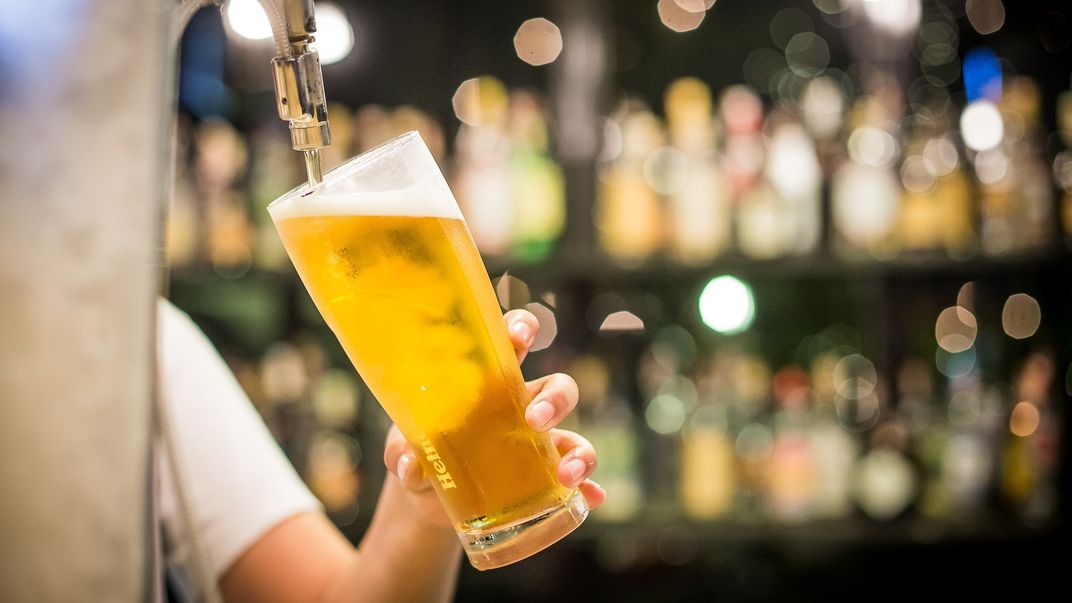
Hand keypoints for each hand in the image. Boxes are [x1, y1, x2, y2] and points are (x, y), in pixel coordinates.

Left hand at [382, 309, 605, 529]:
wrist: (429, 500)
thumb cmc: (420, 453)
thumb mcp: (403, 450)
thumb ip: (401, 453)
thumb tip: (410, 465)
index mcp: (488, 383)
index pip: (512, 344)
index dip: (522, 330)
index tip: (521, 337)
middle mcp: (521, 408)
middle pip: (557, 389)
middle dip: (555, 399)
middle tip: (535, 418)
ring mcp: (537, 445)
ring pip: (574, 435)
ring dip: (580, 451)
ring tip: (566, 474)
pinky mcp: (543, 480)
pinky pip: (576, 481)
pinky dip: (588, 489)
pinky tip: (591, 498)